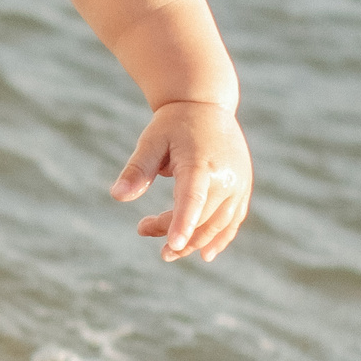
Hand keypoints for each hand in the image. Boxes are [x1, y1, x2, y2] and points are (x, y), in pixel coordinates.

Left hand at [111, 101, 251, 261]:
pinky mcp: (243, 188)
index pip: (192, 198)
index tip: (172, 245)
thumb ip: (136, 169)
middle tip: (142, 229)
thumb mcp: (151, 141)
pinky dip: (219, 238)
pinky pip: (233, 220)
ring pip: (218, 225)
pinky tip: (204, 255)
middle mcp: (226, 177)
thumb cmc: (173, 124)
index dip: (182, 223)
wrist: (206, 105)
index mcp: (201, 163)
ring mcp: (239, 184)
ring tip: (167, 251)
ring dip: (193, 242)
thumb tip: (117, 196)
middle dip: (172, 233)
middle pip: (200, 217)